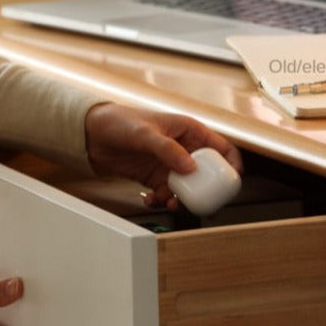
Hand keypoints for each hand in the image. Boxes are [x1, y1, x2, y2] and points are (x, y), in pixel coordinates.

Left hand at [84, 103, 242, 208]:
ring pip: (187, 187)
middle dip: (206, 189)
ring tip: (172, 203)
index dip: (232, 163)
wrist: (91, 134)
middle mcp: (183, 149)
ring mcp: (169, 165)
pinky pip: (167, 194)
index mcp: (189, 131)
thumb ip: (169, 150)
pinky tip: (152, 199)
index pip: (221, 147)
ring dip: (182, 198)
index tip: (233, 179)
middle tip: (202, 201)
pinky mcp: (155, 177)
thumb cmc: (119, 121)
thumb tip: (191, 167)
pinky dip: (163, 200)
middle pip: (206, 173)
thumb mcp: (146, 134)